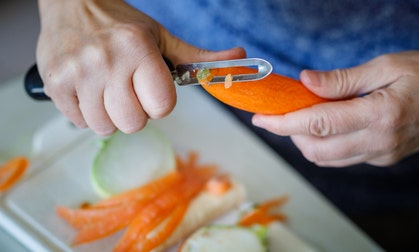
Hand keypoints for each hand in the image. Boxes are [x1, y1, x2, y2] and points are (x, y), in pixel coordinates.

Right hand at [37, 0, 245, 134]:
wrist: (73, 3)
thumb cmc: (121, 23)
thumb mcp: (163, 37)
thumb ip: (199, 56)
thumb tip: (238, 58)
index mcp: (137, 49)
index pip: (161, 106)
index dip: (160, 102)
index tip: (152, 89)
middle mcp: (106, 62)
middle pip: (133, 123)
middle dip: (136, 112)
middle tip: (128, 90)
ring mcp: (77, 75)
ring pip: (106, 127)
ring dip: (112, 115)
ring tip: (108, 90)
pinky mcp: (56, 85)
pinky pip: (81, 122)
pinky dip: (88, 113)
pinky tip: (90, 90)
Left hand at [252, 51, 418, 166]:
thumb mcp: (385, 66)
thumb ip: (342, 79)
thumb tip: (305, 81)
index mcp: (380, 115)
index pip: (317, 124)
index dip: (283, 123)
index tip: (261, 118)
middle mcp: (380, 142)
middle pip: (316, 150)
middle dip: (290, 135)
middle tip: (282, 114)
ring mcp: (382, 154)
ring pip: (328, 159)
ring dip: (306, 142)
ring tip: (302, 117)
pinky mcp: (385, 158)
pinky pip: (344, 158)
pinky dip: (326, 145)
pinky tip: (327, 126)